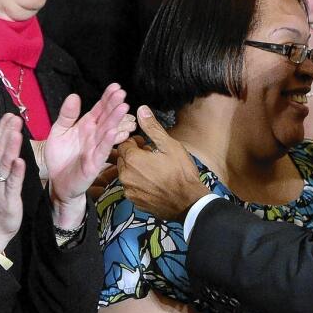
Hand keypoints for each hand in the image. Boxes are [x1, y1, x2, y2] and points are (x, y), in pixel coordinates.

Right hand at [0, 113, 26, 252]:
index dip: (0, 129)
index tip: (8, 115)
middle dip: (6, 134)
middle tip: (14, 118)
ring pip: (3, 165)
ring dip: (9, 148)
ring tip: (16, 133)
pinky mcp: (7, 199)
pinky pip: (12, 184)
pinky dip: (15, 173)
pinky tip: (20, 161)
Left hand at [44, 85, 128, 226]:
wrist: (57, 182)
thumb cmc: (60, 156)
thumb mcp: (59, 131)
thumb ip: (67, 115)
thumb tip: (74, 96)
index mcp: (86, 126)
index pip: (99, 110)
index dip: (107, 98)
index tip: (115, 87)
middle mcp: (94, 136)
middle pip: (106, 118)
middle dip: (114, 105)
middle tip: (122, 93)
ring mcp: (95, 149)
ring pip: (107, 132)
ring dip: (115, 120)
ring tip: (123, 107)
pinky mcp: (94, 164)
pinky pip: (102, 151)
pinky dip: (108, 141)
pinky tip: (114, 131)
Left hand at [116, 106, 207, 221]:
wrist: (189, 204)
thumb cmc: (181, 173)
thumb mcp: (170, 146)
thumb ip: (152, 128)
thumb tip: (141, 109)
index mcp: (132, 160)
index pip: (124, 144)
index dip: (135, 142)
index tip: (147, 144)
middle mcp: (126, 176)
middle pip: (123, 159)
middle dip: (134, 155)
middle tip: (151, 155)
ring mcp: (129, 191)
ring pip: (126, 173)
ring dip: (135, 169)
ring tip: (154, 169)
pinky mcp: (135, 202)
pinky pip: (131, 187)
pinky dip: (139, 183)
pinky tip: (154, 183)